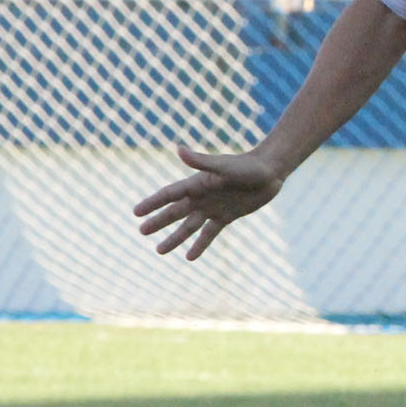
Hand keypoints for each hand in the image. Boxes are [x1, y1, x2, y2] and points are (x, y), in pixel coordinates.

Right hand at [133, 145, 285, 260]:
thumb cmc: (246, 165)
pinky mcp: (226, 217)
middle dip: (158, 222)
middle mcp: (201, 197)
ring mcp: (213, 208)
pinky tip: (189, 257)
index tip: (135, 212)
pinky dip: (200, 245)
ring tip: (159, 251)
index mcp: (196, 183)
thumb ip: (201, 161)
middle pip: (175, 212)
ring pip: (189, 226)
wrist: (269, 172)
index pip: (169, 194)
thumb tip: (179, 149)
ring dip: (174, 238)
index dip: (152, 203)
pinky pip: (209, 234)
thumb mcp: (223, 166)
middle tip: (141, 232)